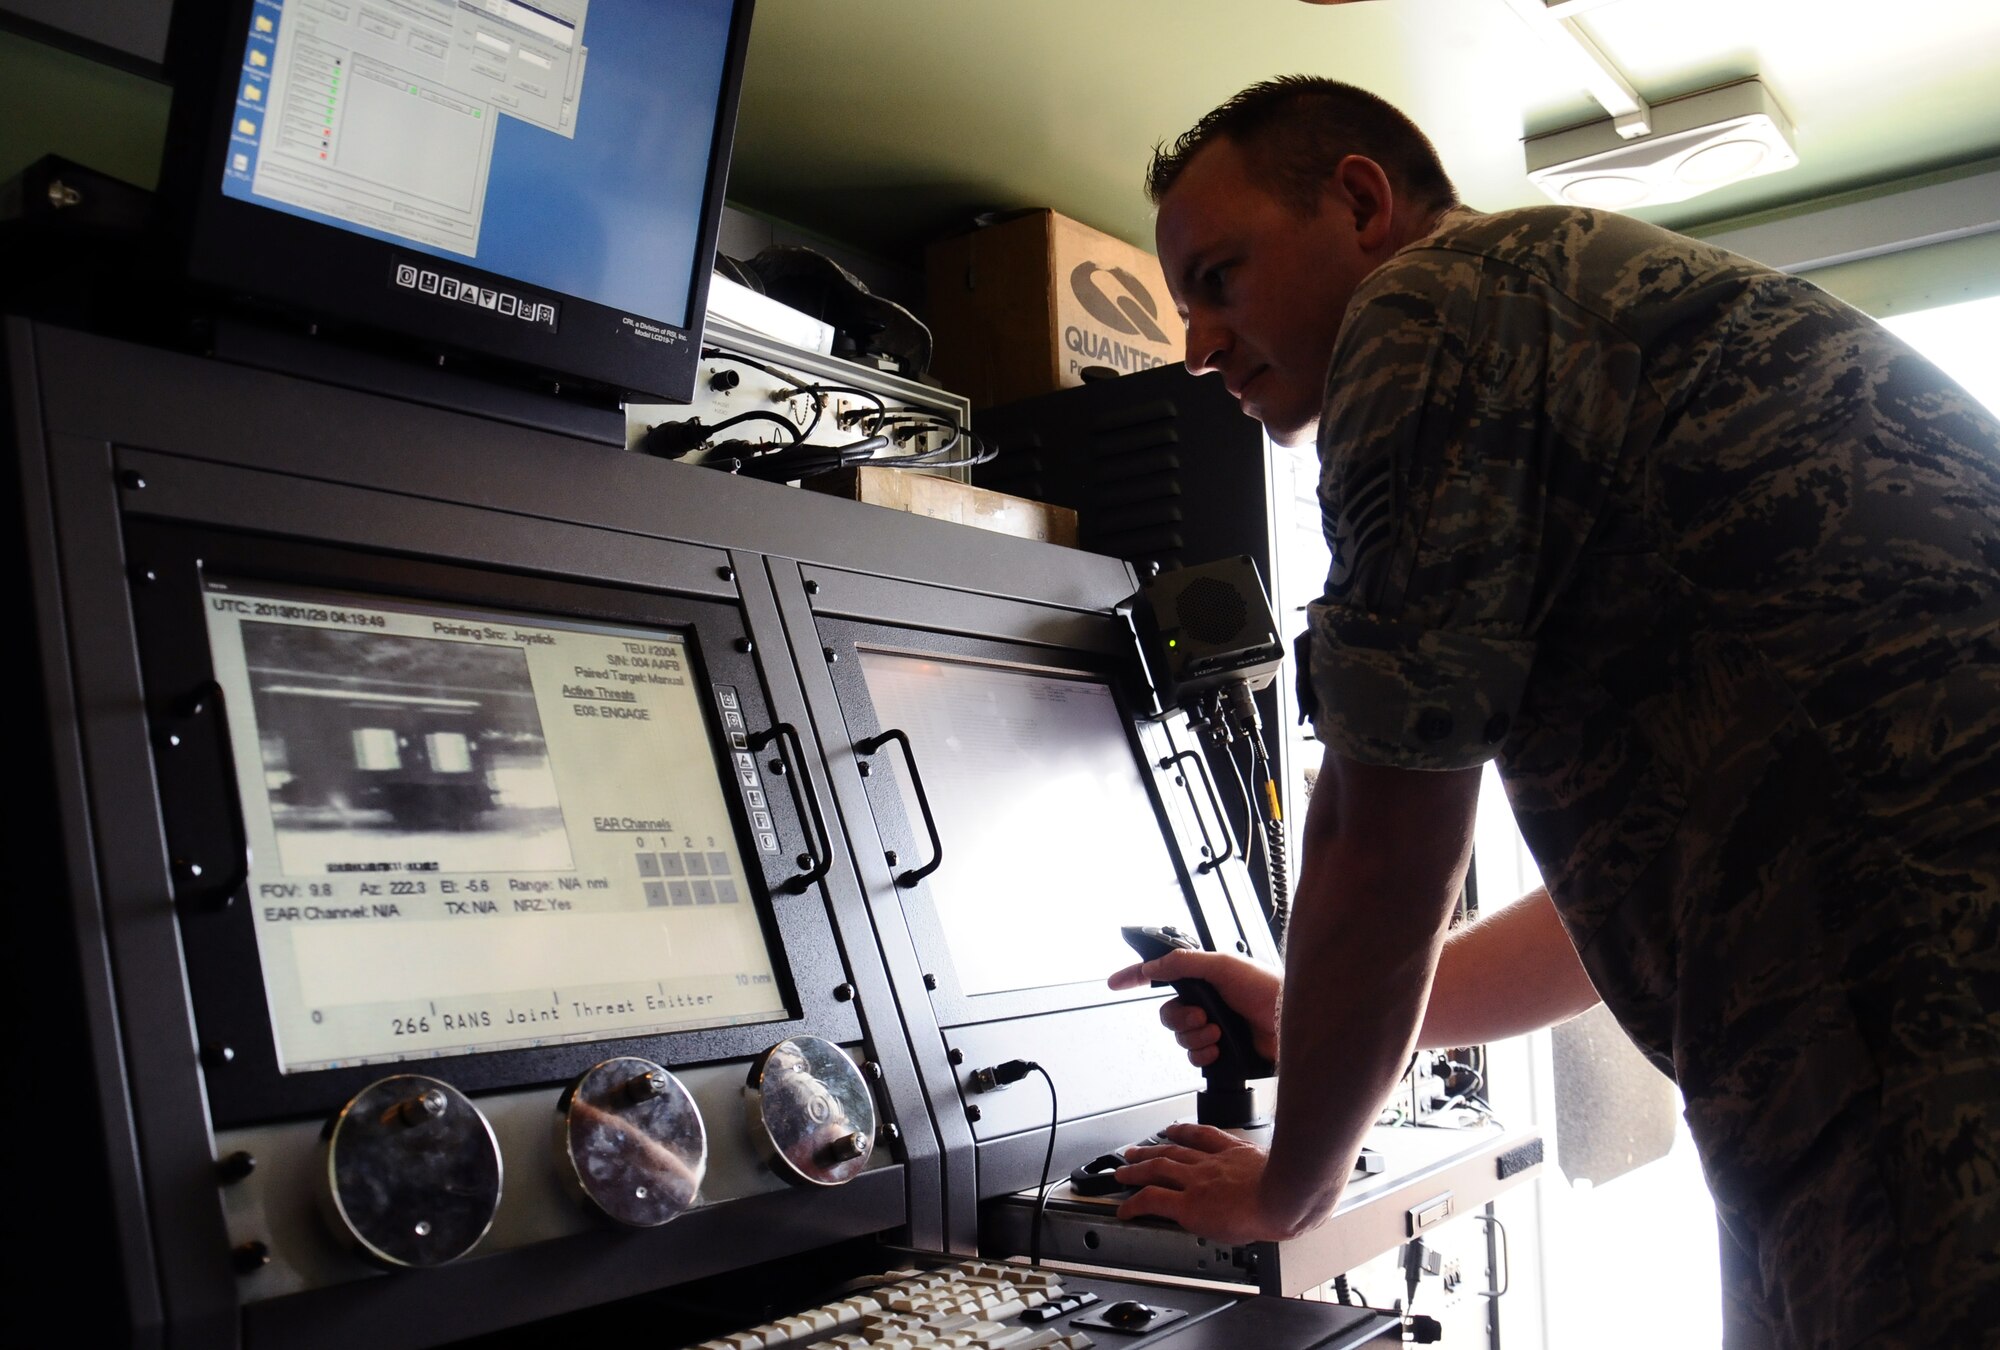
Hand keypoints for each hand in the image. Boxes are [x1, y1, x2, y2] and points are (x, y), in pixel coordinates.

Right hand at [1106, 950, 1278, 1067]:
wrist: (1291, 1024)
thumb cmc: (1268, 989)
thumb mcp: (1223, 966)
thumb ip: (1184, 962)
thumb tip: (1153, 965)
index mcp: (1205, 978)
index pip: (1162, 974)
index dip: (1136, 977)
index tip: (1115, 983)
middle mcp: (1208, 1002)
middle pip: (1168, 1013)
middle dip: (1181, 1018)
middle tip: (1203, 1015)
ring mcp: (1214, 1026)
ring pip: (1181, 1037)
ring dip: (1196, 1036)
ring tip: (1218, 1032)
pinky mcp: (1222, 1050)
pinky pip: (1195, 1057)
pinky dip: (1204, 1053)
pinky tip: (1220, 1048)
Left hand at [1112, 1124, 1297, 1242]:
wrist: (1286, 1197)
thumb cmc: (1295, 1190)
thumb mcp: (1289, 1171)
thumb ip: (1284, 1173)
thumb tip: (1302, 1189)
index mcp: (1237, 1154)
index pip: (1206, 1137)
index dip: (1186, 1132)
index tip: (1175, 1129)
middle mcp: (1213, 1163)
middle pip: (1175, 1149)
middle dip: (1153, 1148)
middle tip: (1137, 1150)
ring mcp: (1198, 1181)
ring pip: (1158, 1168)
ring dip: (1137, 1169)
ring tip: (1123, 1171)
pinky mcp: (1188, 1203)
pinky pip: (1152, 1200)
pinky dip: (1134, 1202)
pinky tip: (1124, 1207)